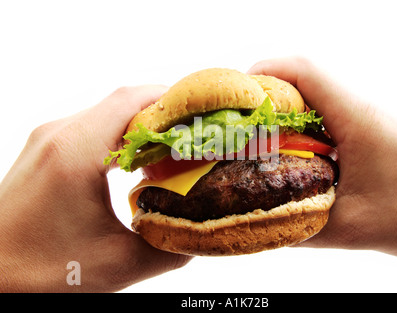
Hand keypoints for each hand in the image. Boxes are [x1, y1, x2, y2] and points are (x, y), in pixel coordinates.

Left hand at [0, 85, 191, 291]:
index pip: (132, 101)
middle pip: (122, 103)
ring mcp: (47, 140)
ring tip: (168, 154)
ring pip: (106, 114)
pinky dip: (119, 138)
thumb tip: (197, 235)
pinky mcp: (43, 151)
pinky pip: (90, 129)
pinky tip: (133, 165)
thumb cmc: (38, 270)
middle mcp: (59, 135)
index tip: (202, 115)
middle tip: (193, 137)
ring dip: (140, 127)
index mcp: (76, 152)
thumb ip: (168, 249)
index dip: (173, 101)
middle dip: (163, 115)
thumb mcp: (116, 265)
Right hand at [249, 57, 396, 261]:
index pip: (302, 71)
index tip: (234, 99)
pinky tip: (292, 162)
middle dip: (264, 101)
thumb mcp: (353, 227)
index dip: (263, 75)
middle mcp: (360, 111)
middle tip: (237, 129)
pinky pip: (329, 123)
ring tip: (257, 145)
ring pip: (315, 104)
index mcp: (355, 117)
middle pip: (303, 83)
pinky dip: (303, 135)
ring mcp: (367, 123)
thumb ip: (301, 227)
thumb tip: (261, 227)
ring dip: (284, 119)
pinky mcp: (371, 137)